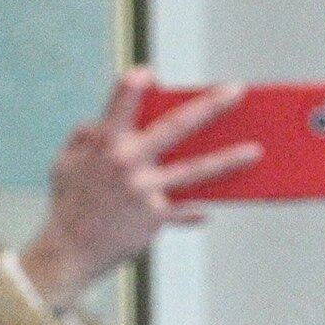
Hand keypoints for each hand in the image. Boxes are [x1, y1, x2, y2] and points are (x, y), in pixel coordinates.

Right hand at [18, 69, 261, 306]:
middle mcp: (127, 162)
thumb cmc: (68, 203)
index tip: (149, 72)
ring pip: (197, 170)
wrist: (69, 251)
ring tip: (257, 151)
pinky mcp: (156, 215)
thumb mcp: (66, 163)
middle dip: (209, 106)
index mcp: (104, 143)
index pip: (119, 106)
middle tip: (237, 90)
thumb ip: (86, 137)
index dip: (133, 88)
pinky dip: (196, 210)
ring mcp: (145, 189)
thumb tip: (104, 122)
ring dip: (230, 159)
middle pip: (176, 127)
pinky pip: (185, 208)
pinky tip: (209, 211)